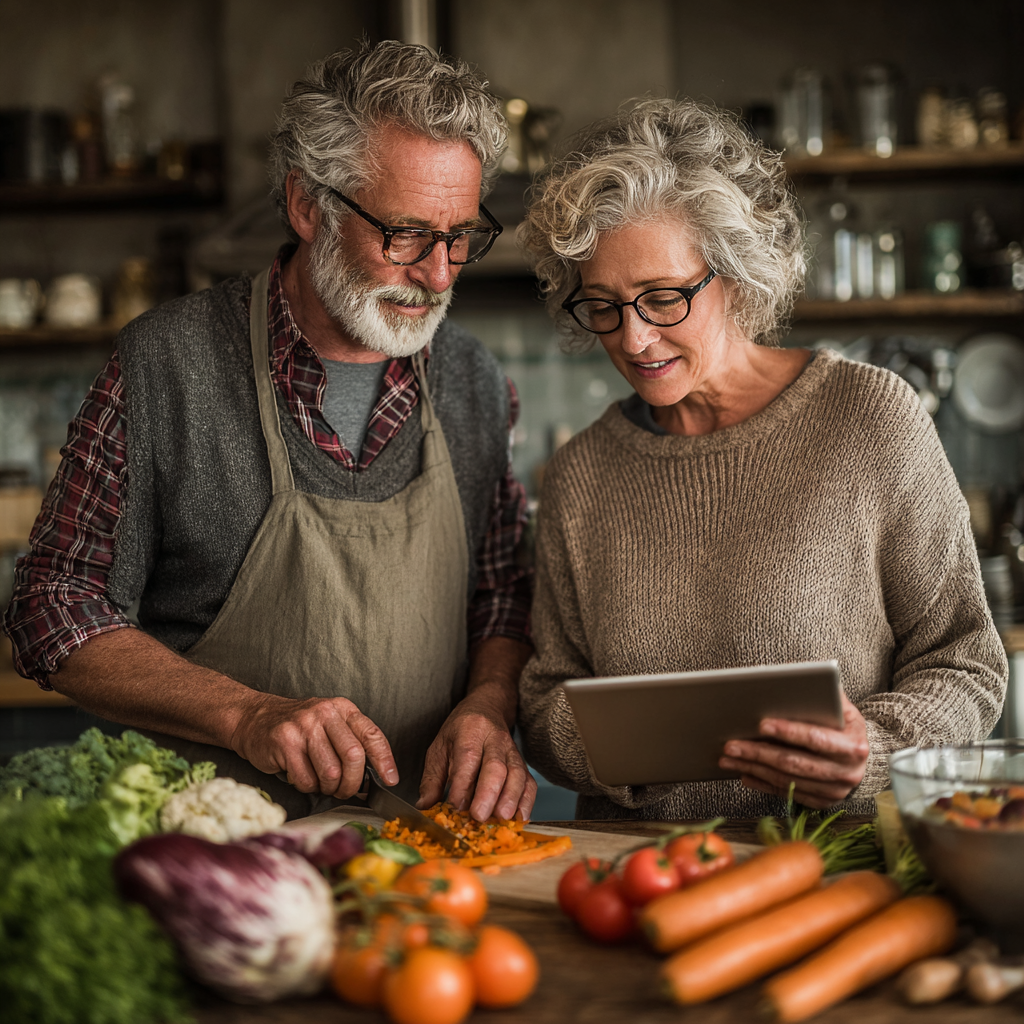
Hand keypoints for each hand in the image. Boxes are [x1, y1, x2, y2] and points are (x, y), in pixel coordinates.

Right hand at [231, 693, 398, 797]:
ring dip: (328, 788)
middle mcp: (325, 713)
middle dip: (353, 784)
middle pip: (354, 757)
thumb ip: (351, 742)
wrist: (254, 719)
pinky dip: (307, 787)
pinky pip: (306, 779)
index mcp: (342, 708)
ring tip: (320, 782)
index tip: (390, 779)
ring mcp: (304, 727)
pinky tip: (301, 776)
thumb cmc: (298, 728)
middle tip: (346, 791)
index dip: (384, 761)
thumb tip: (375, 775)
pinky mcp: (285, 742)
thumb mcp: (329, 724)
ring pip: (331, 773)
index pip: (372, 735)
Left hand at [418, 685, 537, 821]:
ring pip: (517, 773)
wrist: (487, 709)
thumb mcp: (439, 748)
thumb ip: (432, 780)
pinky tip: (519, 818)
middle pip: (495, 766)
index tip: (455, 807)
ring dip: (510, 798)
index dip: (463, 784)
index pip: (467, 757)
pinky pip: (529, 782)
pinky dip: (526, 801)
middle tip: (479, 816)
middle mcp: (494, 739)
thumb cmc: (460, 732)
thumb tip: (425, 807)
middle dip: (488, 793)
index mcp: (469, 731)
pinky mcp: (522, 763)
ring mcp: (512, 751)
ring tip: (502, 818)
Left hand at [718, 692, 868, 809]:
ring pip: (786, 780)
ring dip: (754, 768)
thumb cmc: (843, 725)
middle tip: (731, 744)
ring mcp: (835, 791)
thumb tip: (795, 680)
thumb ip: (823, 696)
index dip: (788, 731)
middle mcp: (847, 773)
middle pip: (795, 763)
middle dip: (759, 753)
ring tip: (729, 758)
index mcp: (853, 746)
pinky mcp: (823, 802)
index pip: (816, 738)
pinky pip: (787, 793)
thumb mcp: (842, 708)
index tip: (761, 724)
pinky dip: (762, 783)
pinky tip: (744, 773)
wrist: (859, 756)